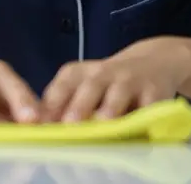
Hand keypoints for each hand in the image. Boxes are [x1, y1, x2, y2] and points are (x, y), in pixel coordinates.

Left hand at [41, 37, 190, 121]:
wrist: (153, 62)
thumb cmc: (107, 83)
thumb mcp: (82, 86)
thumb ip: (62, 104)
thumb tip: (37, 127)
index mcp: (79, 73)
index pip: (62, 85)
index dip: (52, 103)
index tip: (41, 122)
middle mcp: (103, 73)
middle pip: (90, 87)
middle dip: (79, 106)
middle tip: (69, 124)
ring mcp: (130, 80)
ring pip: (118, 94)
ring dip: (110, 108)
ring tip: (103, 122)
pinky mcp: (154, 91)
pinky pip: (148, 105)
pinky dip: (143, 116)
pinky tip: (139, 127)